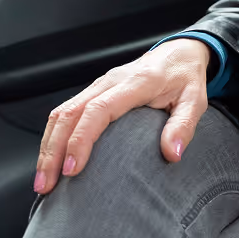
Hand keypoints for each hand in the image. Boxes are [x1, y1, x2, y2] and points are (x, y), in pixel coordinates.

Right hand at [33, 38, 211, 194]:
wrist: (179, 52)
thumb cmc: (185, 78)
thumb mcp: (195, 100)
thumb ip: (183, 126)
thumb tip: (171, 154)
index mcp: (136, 82)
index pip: (99, 109)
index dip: (81, 139)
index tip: (72, 169)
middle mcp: (111, 81)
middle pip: (70, 113)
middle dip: (53, 151)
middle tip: (47, 185)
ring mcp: (99, 84)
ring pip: (61, 113)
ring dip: (48, 146)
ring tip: (44, 181)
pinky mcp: (93, 91)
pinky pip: (65, 112)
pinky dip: (53, 137)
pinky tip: (51, 160)